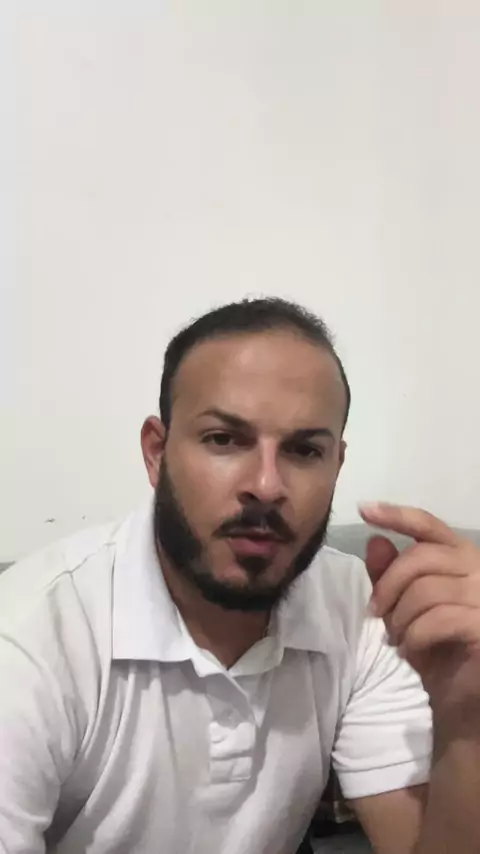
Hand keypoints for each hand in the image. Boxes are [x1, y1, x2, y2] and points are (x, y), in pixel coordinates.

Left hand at [359, 502, 479, 725]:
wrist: (463, 703)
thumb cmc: (437, 651)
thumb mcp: (405, 610)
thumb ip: (390, 575)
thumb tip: (375, 540)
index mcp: (463, 558)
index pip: (430, 525)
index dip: (398, 515)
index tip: (365, 510)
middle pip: (421, 557)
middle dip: (388, 586)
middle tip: (376, 615)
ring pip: (426, 590)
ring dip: (400, 618)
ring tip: (397, 639)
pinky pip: (439, 619)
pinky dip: (415, 636)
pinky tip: (410, 650)